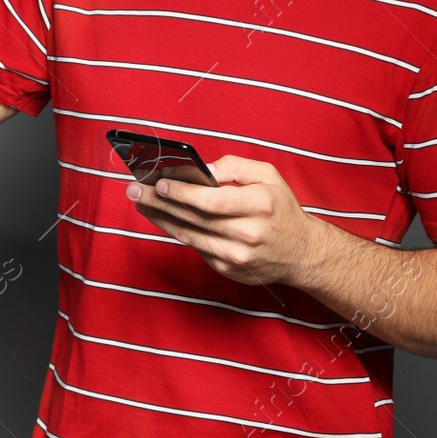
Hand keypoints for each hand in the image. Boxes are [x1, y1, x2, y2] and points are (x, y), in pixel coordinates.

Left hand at [127, 155, 321, 285]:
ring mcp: (236, 257)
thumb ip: (234, 167)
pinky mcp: (228, 270)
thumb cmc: (281, 209)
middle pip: (194, 217)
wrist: (301, 253)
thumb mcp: (268, 176)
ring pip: (189, 235)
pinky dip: (177, 231)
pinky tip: (162, 218)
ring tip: (140, 202)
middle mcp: (247, 234)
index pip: (211, 201)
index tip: (160, 182)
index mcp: (259, 206)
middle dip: (160, 202)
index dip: (182, 192)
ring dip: (160, 218)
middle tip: (135, 189)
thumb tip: (201, 169)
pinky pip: (195, 247)